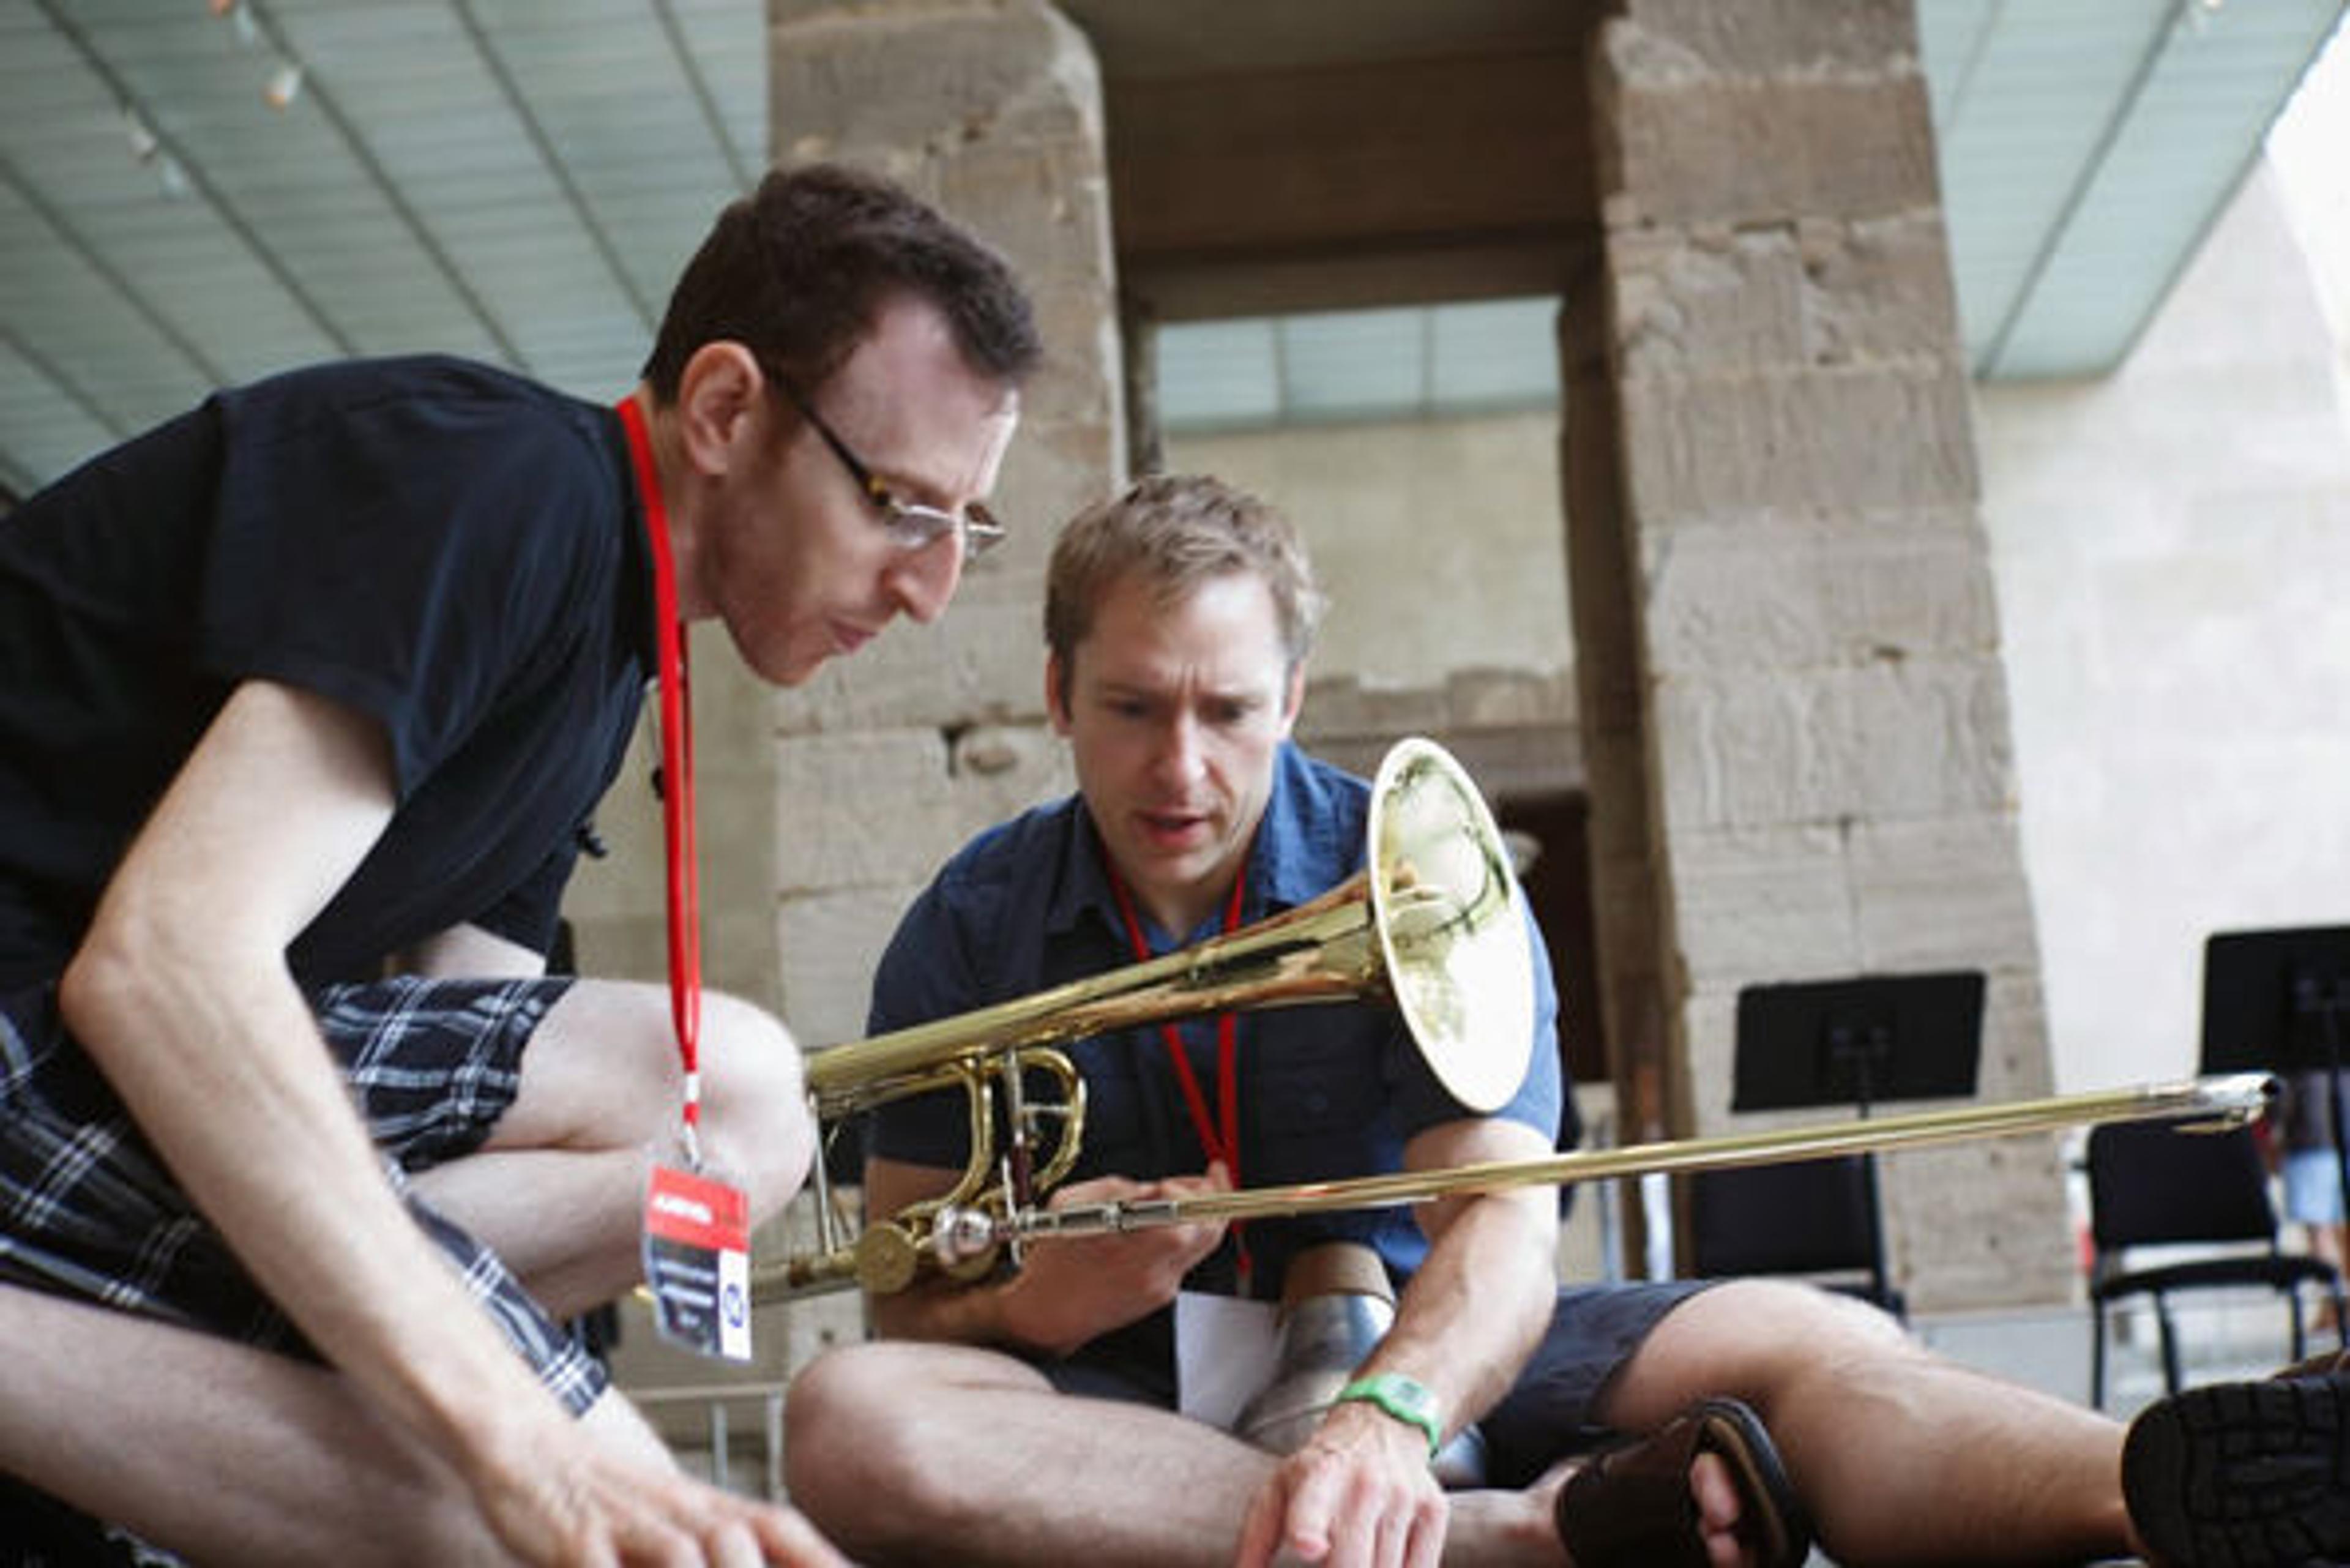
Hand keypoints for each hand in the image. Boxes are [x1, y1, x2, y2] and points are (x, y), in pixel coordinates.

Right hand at [471, 1416, 851, 1566]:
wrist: (528, 1445)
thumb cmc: (609, 1495)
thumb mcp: (676, 1516)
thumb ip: (727, 1542)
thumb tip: (783, 1555)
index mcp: (708, 1507)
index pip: (782, 1529)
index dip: (822, 1557)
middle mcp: (678, 1514)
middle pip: (741, 1547)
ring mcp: (628, 1527)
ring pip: (684, 1558)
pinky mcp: (575, 1543)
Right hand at [995, 1163, 1231, 1356]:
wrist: (1045, 1315)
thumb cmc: (1052, 1265)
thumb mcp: (1071, 1206)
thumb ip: (1116, 1189)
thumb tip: (1152, 1187)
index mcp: (1131, 1248)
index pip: (1186, 1218)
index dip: (1192, 1193)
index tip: (1182, 1179)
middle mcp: (1154, 1272)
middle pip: (1210, 1232)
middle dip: (1216, 1197)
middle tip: (1213, 1176)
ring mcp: (1161, 1287)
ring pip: (1204, 1246)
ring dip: (1203, 1216)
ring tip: (1192, 1194)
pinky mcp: (1161, 1296)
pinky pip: (1186, 1259)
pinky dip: (1184, 1236)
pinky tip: (1167, 1224)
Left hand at [1235, 1400, 1447, 1567]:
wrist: (1382, 1426)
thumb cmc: (1321, 1470)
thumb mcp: (1278, 1489)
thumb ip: (1256, 1539)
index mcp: (1319, 1474)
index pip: (1313, 1505)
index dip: (1308, 1528)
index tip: (1309, 1546)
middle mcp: (1365, 1482)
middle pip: (1352, 1564)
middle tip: (1329, 1565)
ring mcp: (1405, 1496)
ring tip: (1350, 1559)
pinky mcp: (1434, 1510)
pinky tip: (1382, 1562)